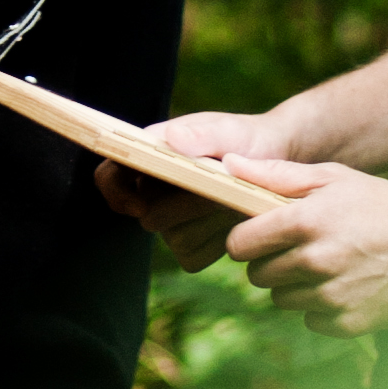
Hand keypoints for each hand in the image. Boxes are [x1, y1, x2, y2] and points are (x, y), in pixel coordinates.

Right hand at [94, 109, 285, 271]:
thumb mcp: (229, 130)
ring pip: (174, 240)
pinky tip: (234, 225)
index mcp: (150, 155)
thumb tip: (171, 138)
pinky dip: (217, 245)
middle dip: (185, 208)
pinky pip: (193, 258)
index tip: (139, 205)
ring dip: (207, 225)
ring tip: (233, 203)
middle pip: (149, 217)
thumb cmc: (246, 139)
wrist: (277, 165)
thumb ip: (201, 133)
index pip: (109, 175)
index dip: (115, 192)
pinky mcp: (192, 245)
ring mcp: (172, 221)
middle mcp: (154, 190)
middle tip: (220, 194)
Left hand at [223, 157, 387, 336]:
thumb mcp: (332, 177)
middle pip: (258, 276)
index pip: (239, 245)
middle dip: (270, 263)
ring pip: (282, 301)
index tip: (258, 238)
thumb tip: (227, 165)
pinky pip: (312, 322)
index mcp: (305, 222)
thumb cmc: (380, 203)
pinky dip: (321, 309)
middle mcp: (316, 261)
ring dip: (295, 287)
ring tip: (325, 267)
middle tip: (298, 251)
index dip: (243, 241)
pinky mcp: (350, 323)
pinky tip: (343, 287)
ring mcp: (333, 296)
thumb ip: (276, 174)